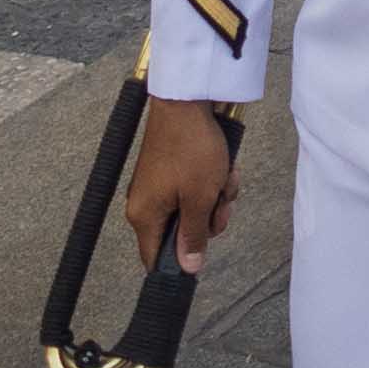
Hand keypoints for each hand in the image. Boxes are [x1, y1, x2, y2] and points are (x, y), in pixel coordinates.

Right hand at [117, 96, 238, 275]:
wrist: (186, 101)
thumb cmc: (191, 148)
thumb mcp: (200, 198)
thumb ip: (194, 235)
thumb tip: (188, 267)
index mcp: (144, 216)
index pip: (155, 258)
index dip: (179, 262)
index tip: (201, 254)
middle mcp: (146, 204)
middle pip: (182, 233)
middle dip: (209, 219)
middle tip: (220, 201)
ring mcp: (158, 186)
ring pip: (194, 209)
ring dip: (216, 197)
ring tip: (224, 177)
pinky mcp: (170, 171)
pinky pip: (195, 188)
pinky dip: (213, 181)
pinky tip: (224, 167)